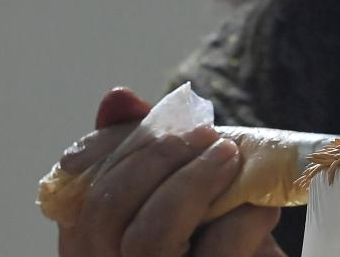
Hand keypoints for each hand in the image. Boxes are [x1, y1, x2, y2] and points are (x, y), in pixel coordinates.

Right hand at [56, 87, 284, 256]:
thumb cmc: (219, 228)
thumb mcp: (184, 182)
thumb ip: (148, 146)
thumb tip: (117, 98)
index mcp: (96, 247)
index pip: (78, 198)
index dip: (105, 152)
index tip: (144, 116)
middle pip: (104, 213)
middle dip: (154, 160)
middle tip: (204, 133)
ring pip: (148, 239)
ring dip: (193, 182)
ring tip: (229, 153)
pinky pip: (216, 252)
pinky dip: (243, 219)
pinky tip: (261, 204)